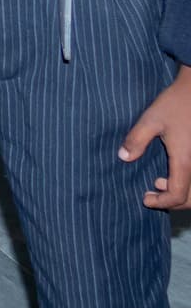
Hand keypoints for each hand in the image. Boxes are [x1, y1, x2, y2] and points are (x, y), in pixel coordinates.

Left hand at [120, 64, 190, 209]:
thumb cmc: (174, 104)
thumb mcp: (151, 120)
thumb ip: (136, 139)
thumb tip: (123, 157)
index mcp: (185, 160)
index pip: (178, 194)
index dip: (163, 202)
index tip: (146, 199)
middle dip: (172, 202)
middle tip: (151, 195)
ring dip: (180, 193)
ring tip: (159, 182)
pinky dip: (186, 184)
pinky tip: (171, 173)